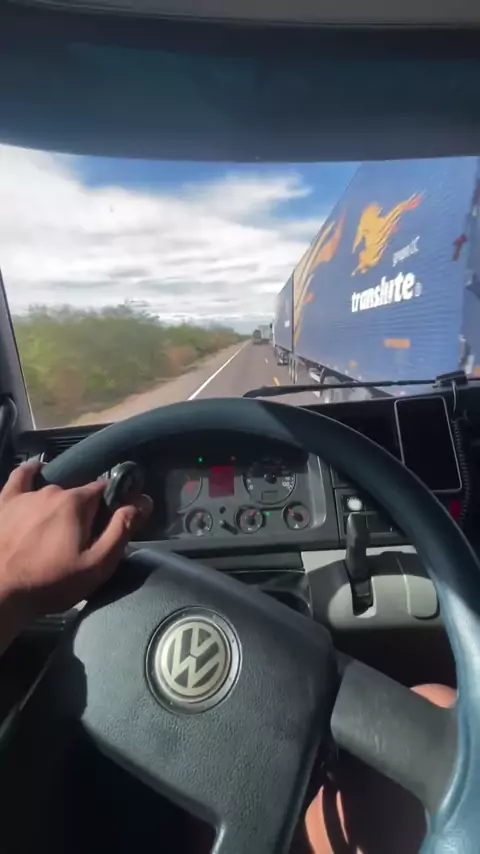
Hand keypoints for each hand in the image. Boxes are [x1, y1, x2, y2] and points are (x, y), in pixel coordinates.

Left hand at [0, 462, 151, 647]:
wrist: (0, 592)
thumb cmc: (50, 582)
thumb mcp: (97, 565)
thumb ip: (121, 530)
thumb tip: (143, 501)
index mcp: (77, 502)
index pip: (105, 490)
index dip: (113, 503)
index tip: (113, 521)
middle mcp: (52, 490)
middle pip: (78, 493)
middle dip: (85, 510)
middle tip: (82, 537)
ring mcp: (25, 494)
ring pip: (52, 489)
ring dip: (60, 502)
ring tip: (58, 525)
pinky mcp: (4, 502)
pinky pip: (21, 477)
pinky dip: (32, 472)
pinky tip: (37, 471)